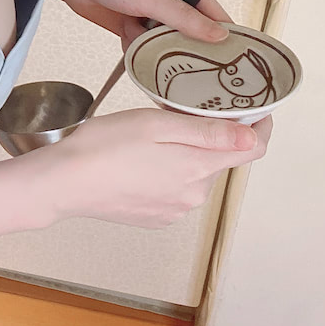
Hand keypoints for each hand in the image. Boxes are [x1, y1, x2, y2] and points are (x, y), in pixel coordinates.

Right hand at [27, 107, 271, 228]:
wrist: (64, 183)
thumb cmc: (104, 146)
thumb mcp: (157, 125)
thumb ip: (208, 131)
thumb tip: (252, 136)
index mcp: (198, 167)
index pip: (253, 149)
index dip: (260, 126)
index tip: (254, 108)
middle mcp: (193, 195)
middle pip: (220, 159)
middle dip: (209, 135)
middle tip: (176, 112)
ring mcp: (174, 209)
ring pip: (195, 173)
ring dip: (185, 154)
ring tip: (149, 137)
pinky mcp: (156, 217)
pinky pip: (175, 189)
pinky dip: (166, 172)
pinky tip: (138, 161)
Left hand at [49, 0, 229, 48]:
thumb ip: (184, 17)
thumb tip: (220, 34)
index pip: (215, 14)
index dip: (226, 36)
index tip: (234, 61)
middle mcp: (172, 3)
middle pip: (192, 36)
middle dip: (184, 49)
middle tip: (183, 64)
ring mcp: (153, 18)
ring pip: (168, 46)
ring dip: (154, 49)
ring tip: (139, 38)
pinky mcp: (136, 30)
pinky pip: (146, 49)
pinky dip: (137, 49)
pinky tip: (125, 38)